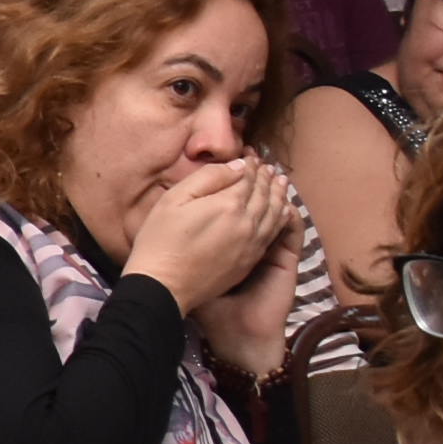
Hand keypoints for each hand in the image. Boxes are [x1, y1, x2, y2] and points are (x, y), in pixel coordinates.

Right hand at [121, 157, 289, 311]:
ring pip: (275, 213)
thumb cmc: (160, 241)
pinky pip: (273, 234)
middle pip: (264, 194)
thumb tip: (238, 167)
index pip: (247, 178)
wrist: (163, 286)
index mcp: (228, 204)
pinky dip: (281, 218)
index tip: (252, 157)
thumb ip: (207, 178)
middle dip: (267, 178)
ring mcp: (252, 243)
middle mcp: (247, 222)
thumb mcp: (174, 200)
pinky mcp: (250, 260)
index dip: (251, 166)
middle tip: (270, 168)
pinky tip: (282, 212)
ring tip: (282, 184)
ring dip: (280, 196)